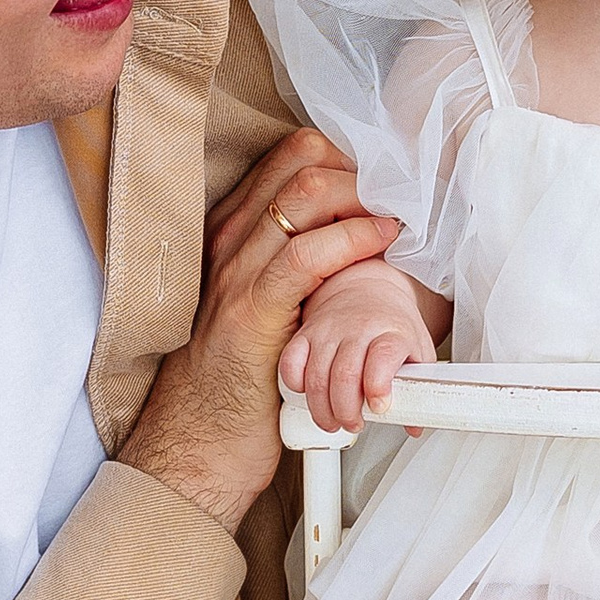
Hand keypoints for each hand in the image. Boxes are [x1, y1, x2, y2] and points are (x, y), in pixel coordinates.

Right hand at [117, 130, 401, 530]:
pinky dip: (354, 238)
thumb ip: (291, 262)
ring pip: (307, 193)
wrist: (194, 443)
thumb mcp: (259, 304)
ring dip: (369, 196)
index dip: (350, 156)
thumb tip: (354, 232)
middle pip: (303, 160)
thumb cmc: (236, 380)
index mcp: (230, 231)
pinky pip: (307, 254)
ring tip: (404, 213)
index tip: (389, 179)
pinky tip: (382, 242)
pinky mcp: (251, 311)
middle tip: (404, 193)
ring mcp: (235, 272)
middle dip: (365, 167)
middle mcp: (228, 239)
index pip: (293, 156)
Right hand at [280, 261, 438, 431]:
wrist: (366, 289)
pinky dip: (294, 385)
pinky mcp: (305, 333)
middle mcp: (358, 329)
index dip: (378, 387)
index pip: (383, 356)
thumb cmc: (391, 325)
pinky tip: (308, 394)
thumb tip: (414, 425)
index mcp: (391, 332)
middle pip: (345, 375)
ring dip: (322, 409)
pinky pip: (290, 363)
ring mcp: (328, 330)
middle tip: (353, 423)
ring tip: (333, 420)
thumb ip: (418, 386)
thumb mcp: (417, 350)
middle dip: (347, 411)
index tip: (379, 407)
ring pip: (316, 376)